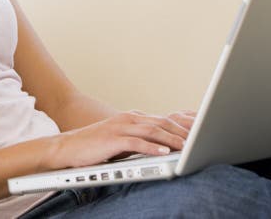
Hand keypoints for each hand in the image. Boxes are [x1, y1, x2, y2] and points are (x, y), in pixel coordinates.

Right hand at [45, 109, 195, 169]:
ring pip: (152, 131)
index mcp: (134, 118)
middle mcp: (130, 118)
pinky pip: (136, 142)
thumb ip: (142, 139)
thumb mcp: (123, 140)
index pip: (164, 119)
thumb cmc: (96, 146)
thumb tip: (164, 146)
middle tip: (202, 137)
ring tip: (187, 146)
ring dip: (171, 139)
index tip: (202, 128)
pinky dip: (152, 147)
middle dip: (183, 131)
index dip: (184, 123)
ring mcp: (121, 127)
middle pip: (162, 123)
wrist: (68, 147)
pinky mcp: (113, 139)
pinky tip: (164, 152)